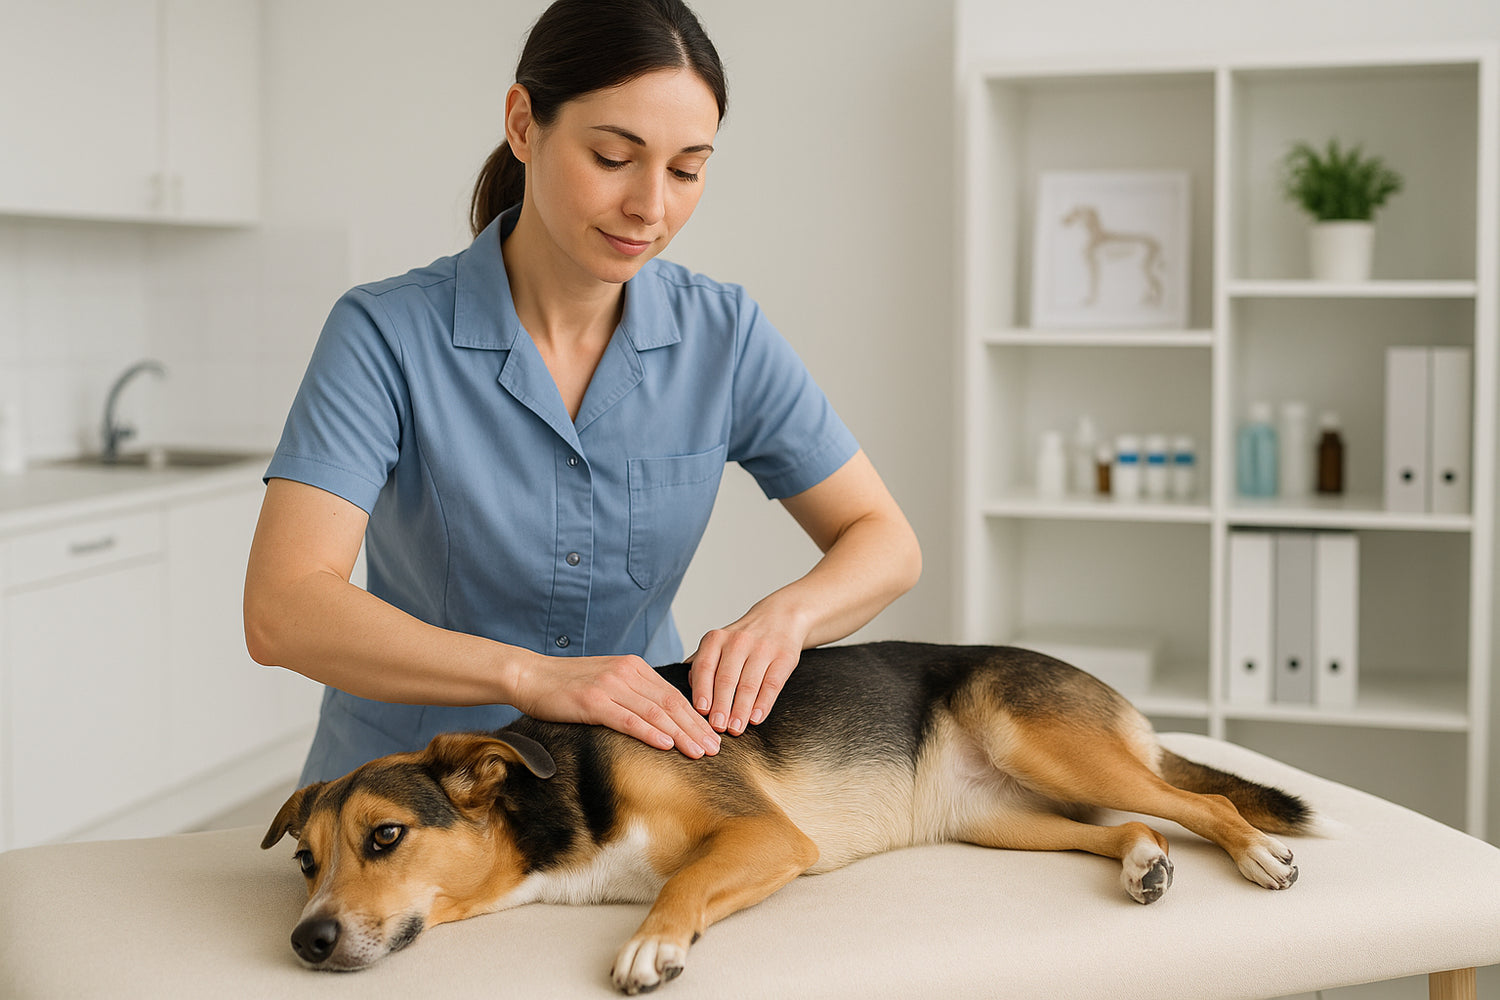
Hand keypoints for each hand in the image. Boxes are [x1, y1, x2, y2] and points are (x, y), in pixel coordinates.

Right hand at [509, 653, 719, 757]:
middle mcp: (628, 672)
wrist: (530, 675)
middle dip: (696, 728)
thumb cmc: (567, 685)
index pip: (673, 695)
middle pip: (671, 704)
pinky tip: (666, 744)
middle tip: (716, 749)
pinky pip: (628, 719)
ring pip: (655, 712)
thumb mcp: (608, 682)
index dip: (696, 717)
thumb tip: (661, 718)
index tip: (712, 736)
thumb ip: (633, 693)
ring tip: (699, 752)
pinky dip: (650, 732)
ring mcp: (611, 686)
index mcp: (634, 667)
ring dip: (681, 734)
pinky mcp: (593, 701)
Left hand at [687, 623, 802, 735]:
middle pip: (726, 679)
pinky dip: (763, 704)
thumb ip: (702, 664)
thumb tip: (686, 690)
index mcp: (716, 639)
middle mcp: (738, 641)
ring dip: (740, 710)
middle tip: (717, 727)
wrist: (780, 617)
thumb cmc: (743, 639)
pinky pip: (772, 684)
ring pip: (748, 684)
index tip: (701, 712)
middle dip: (721, 706)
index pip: (704, 667)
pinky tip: (756, 718)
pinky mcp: (784, 657)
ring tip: (735, 728)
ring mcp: (762, 648)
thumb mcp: (719, 643)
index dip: (702, 691)